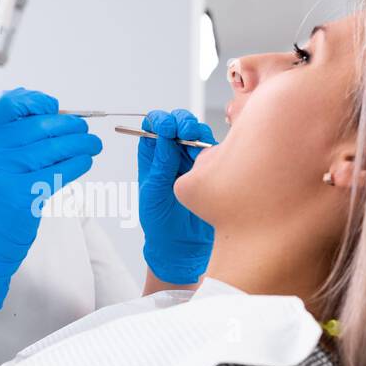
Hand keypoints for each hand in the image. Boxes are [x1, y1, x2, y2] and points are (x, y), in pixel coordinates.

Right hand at [0, 88, 100, 312]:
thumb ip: (8, 134)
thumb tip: (52, 112)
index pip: (7, 103)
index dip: (36, 101)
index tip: (54, 107)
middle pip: (38, 125)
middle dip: (70, 124)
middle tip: (84, 129)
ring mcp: (4, 174)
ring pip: (53, 148)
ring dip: (81, 143)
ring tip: (93, 143)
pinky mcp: (22, 196)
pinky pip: (59, 172)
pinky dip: (78, 163)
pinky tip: (85, 161)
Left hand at [138, 108, 214, 284]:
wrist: (181, 244)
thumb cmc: (159, 222)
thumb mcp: (152, 192)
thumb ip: (160, 165)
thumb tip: (164, 138)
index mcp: (152, 155)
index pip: (153, 126)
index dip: (159, 120)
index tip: (165, 128)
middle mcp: (172, 152)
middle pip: (178, 122)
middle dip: (181, 122)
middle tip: (183, 132)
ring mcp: (192, 159)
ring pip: (197, 133)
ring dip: (196, 133)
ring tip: (194, 146)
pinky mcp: (211, 167)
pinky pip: (214, 150)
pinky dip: (211, 148)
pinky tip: (206, 159)